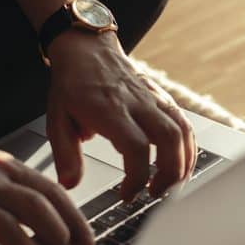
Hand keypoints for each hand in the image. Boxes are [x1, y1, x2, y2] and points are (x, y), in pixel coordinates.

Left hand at [46, 31, 195, 200]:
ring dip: (183, 164)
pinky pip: (184, 123)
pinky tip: (180, 165)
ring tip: (170, 185)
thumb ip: (64, 154)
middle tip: (155, 194)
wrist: (86, 48)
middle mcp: (137, 103)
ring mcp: (153, 99)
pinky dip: (188, 148)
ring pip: (182, 131)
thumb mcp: (57, 119)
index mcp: (110, 109)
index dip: (137, 178)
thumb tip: (69, 184)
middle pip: (169, 139)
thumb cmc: (72, 84)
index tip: (126, 195)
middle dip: (169, 174)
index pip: (136, 147)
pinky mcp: (162, 98)